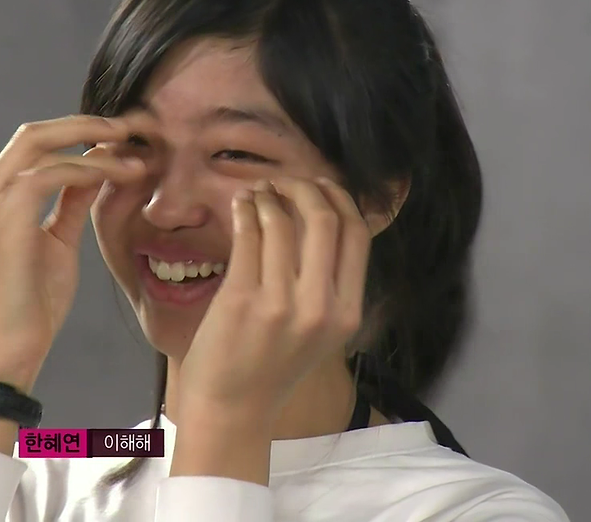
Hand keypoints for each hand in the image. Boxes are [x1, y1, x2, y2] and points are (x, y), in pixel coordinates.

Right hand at [0, 115, 146, 386]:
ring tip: (136, 153)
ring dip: (94, 143)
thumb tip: (95, 167)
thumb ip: (69, 203)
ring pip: (39, 145)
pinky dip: (89, 169)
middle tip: (131, 128)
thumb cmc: (34, 307)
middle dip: (85, 124)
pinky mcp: (0, 220)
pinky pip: (49, 175)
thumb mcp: (57, 243)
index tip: (121, 137)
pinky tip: (121, 175)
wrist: (12, 352)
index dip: (77, 132)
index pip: (30, 146)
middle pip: (31, 133)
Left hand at [177, 176, 371, 421]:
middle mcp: (320, 307)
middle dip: (305, 188)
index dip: (341, 200)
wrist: (232, 407)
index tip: (322, 185)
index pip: (358, 235)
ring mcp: (280, 303)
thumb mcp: (318, 330)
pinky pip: (248, 237)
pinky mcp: (242, 299)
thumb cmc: (271, 366)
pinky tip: (241, 204)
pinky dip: (245, 211)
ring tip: (257, 191)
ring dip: (269, 196)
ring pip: (282, 223)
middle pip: (325, 220)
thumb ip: (327, 284)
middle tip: (285, 182)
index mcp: (346, 313)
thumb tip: (323, 219)